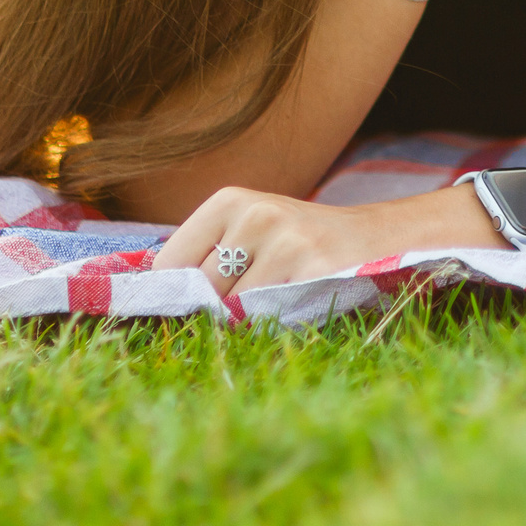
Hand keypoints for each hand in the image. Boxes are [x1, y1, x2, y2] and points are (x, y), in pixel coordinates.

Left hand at [154, 182, 501, 299]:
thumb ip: (203, 262)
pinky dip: (278, 325)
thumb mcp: (250, 235)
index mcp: (230, 200)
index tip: (179, 314)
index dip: (174, 298)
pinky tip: (298, 307)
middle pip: (201, 292)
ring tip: (278, 303)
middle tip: (248, 307)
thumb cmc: (302, 246)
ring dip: (251, 322)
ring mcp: (287, 239)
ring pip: (235, 312)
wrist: (382, 238)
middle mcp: (256, 212)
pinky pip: (271, 318)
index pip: (168, 264)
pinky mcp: (315, 269)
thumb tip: (143, 300)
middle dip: (216, 313)